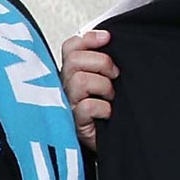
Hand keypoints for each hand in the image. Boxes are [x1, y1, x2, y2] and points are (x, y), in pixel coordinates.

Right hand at [60, 29, 117, 152]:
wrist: (113, 142)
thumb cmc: (108, 113)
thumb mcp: (107, 80)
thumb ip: (105, 61)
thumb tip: (110, 37)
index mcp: (72, 73)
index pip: (70, 47)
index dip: (88, 39)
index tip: (108, 39)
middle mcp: (64, 87)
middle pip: (74, 60)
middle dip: (102, 63)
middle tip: (115, 76)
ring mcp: (66, 105)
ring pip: (80, 80)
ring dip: (104, 87)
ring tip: (110, 97)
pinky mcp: (73, 124)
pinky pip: (87, 106)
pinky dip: (104, 108)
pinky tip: (108, 114)